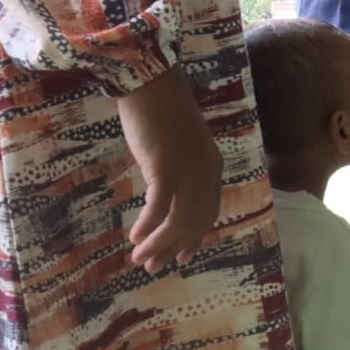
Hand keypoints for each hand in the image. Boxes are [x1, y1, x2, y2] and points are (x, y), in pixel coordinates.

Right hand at [117, 66, 222, 273]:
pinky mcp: (167, 169)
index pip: (208, 211)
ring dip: (159, 244)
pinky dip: (149, 226)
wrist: (152, 84)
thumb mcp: (179, 146)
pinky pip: (159, 208)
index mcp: (213, 168)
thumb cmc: (161, 111)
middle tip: (154, 266)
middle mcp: (207, 173)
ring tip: (141, 259)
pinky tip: (136, 238)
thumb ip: (178, 169)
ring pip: (179, 220)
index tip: (182, 255)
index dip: (194, 236)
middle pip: (194, 221)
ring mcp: (189, 172)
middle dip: (174, 247)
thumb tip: (163, 194)